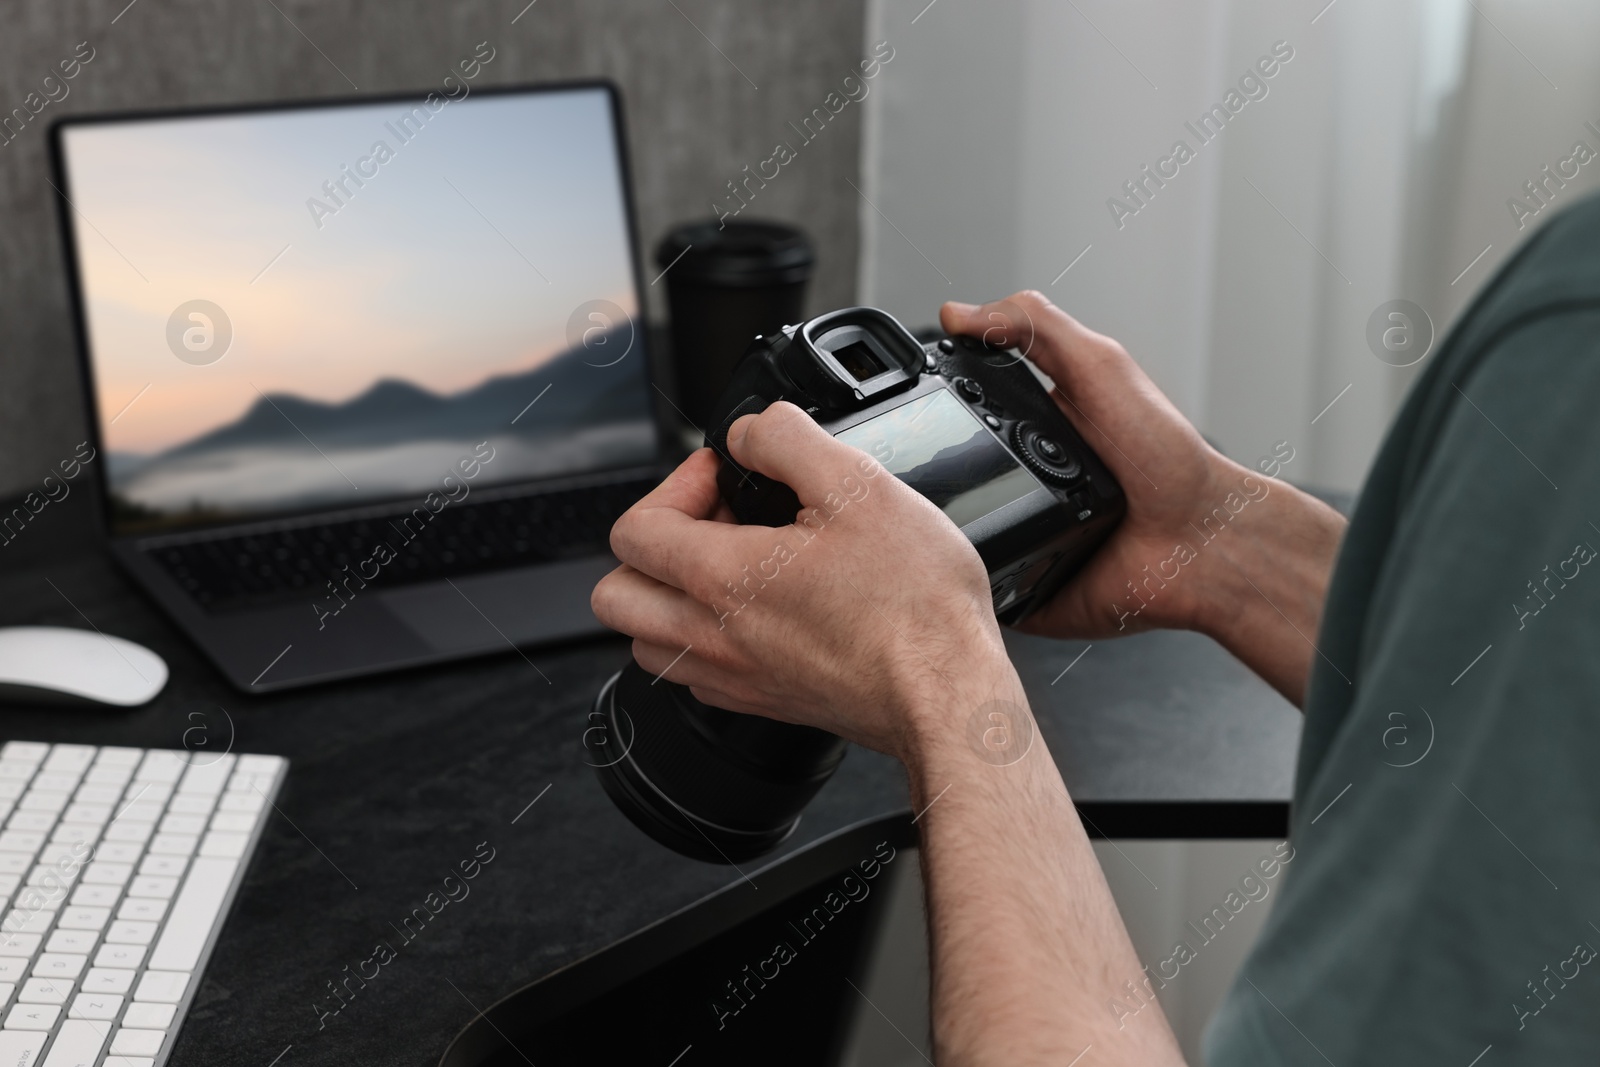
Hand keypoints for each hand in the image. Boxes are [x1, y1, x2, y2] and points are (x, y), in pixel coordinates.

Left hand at [591, 403, 1022, 759]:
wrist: (947, 694)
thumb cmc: (915, 605)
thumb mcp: (857, 484)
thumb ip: (786, 439)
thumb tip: (751, 431)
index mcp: (722, 578)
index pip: (633, 529)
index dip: (677, 483)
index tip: (726, 476)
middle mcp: (713, 636)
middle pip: (617, 593)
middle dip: (653, 544)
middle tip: (714, 521)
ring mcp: (734, 677)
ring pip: (648, 639)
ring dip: (670, 593)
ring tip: (730, 565)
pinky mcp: (763, 701)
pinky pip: (695, 672)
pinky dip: (704, 636)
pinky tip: (758, 610)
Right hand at [944, 291, 1344, 703]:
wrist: (1203, 543)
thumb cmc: (1170, 459)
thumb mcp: (1100, 366)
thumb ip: (1035, 328)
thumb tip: (959, 312)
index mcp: (1034, 428)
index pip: (961, 413)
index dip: (930, 407)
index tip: (901, 401)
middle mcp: (1023, 482)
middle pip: (944, 477)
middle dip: (919, 477)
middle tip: (903, 468)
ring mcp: (1021, 538)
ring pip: (950, 536)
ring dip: (934, 531)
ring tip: (920, 519)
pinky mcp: (1026, 592)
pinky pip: (978, 592)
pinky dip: (966, 583)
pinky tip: (957, 568)